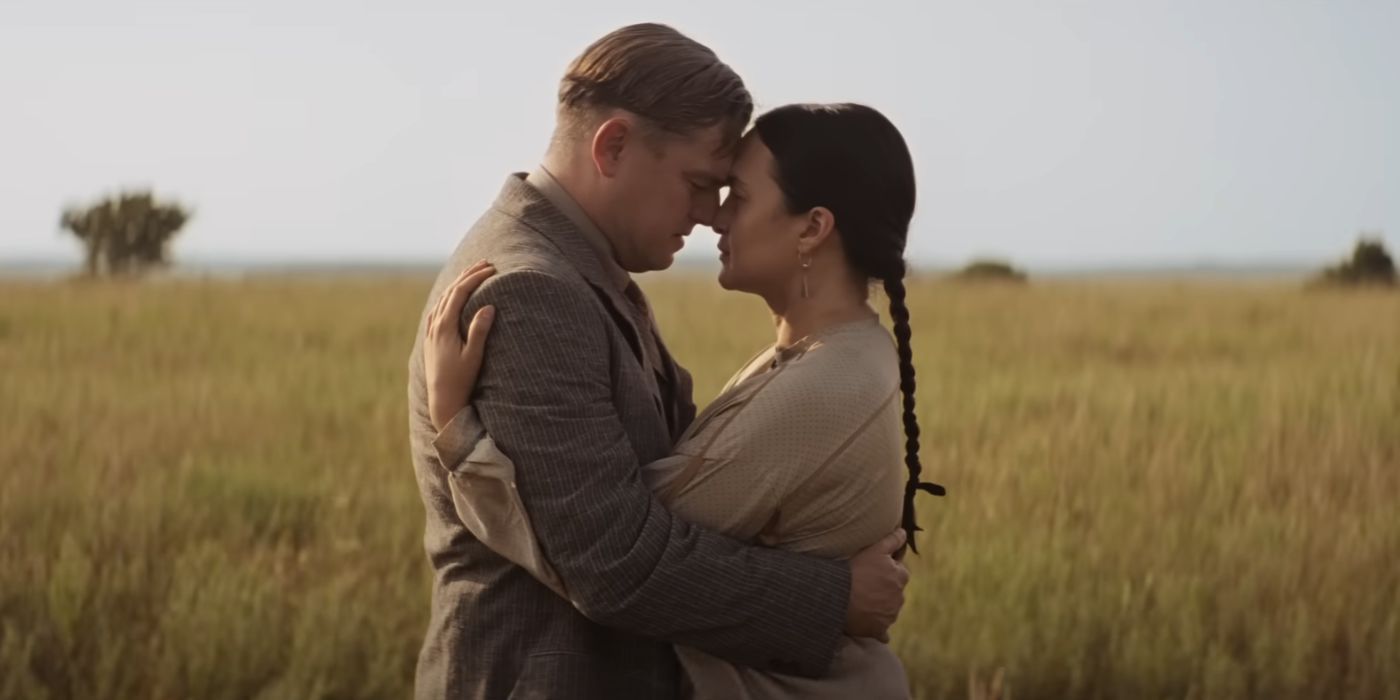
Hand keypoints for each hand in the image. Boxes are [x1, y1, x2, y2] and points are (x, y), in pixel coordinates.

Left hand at [425, 261, 496, 431]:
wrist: (442, 400)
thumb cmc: (461, 380)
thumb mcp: (474, 356)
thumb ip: (479, 331)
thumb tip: (489, 306)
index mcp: (445, 327)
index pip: (460, 293)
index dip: (475, 278)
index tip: (492, 270)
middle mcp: (435, 325)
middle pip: (450, 292)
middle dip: (468, 275)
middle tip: (485, 263)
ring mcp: (431, 331)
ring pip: (443, 299)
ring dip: (458, 284)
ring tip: (472, 275)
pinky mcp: (431, 338)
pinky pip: (438, 309)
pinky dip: (448, 297)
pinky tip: (452, 298)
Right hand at [844, 528, 909, 639]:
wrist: (839, 598)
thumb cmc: (856, 571)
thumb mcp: (875, 549)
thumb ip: (892, 540)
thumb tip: (904, 533)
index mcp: (901, 577)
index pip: (899, 572)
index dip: (886, 570)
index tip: (874, 570)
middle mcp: (900, 597)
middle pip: (894, 592)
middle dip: (885, 589)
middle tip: (866, 585)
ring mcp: (890, 615)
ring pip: (889, 610)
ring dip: (881, 607)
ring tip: (862, 602)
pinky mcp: (880, 629)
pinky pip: (883, 632)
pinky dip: (879, 630)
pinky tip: (871, 626)